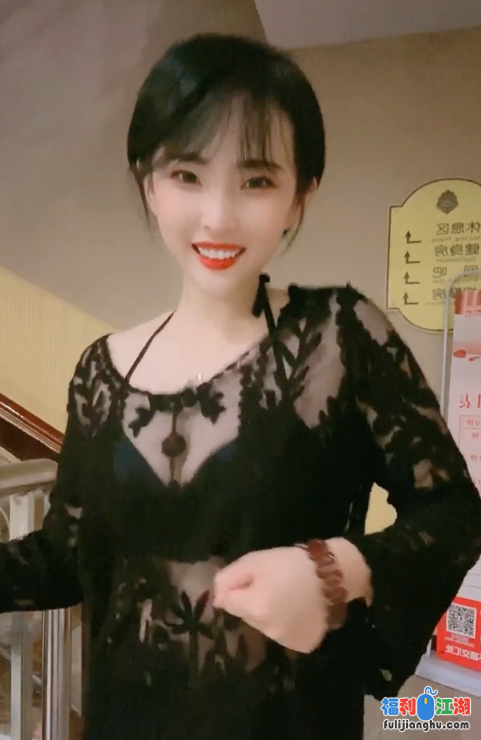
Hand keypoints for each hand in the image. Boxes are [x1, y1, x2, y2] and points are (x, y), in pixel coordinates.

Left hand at [213, 546, 327, 652]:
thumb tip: (217, 600)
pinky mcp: (304, 645)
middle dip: (253, 601)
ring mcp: (287, 641)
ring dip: (270, 613)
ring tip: (290, 595)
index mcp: (255, 608)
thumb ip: (229, 579)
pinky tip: (301, 609)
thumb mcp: (256, 560)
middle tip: (274, 583)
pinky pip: (285, 635)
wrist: (334, 574)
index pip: (228, 602)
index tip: (257, 577)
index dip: (240, 587)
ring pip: (265, 626)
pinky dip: (288, 624)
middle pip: (247, 615)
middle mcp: (268, 630)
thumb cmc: (292, 562)